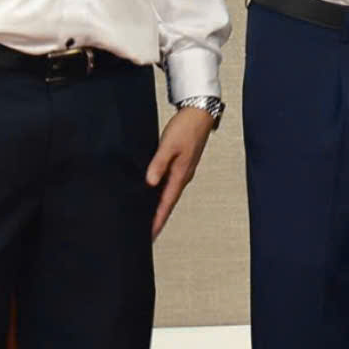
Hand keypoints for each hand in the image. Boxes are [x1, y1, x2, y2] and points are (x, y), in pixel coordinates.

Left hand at [145, 108, 215, 239]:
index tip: (150, 235)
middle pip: (168, 203)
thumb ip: (158, 164)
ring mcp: (183, 170)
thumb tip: (150, 182)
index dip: (157, 220)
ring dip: (160, 207)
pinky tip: (155, 193)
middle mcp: (183, 176)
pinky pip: (170, 184)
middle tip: (148, 233)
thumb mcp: (169, 145)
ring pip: (169, 194)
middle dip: (158, 219)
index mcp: (181, 174)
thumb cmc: (186, 127)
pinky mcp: (181, 164)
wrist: (200, 113)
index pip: (166, 204)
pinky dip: (161, 193)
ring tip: (149, 219)